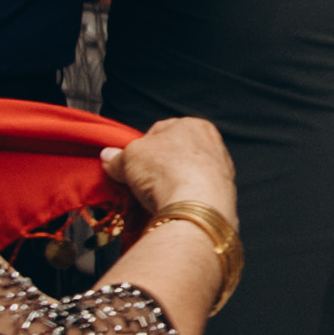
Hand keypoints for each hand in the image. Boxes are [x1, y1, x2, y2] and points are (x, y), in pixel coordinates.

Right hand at [111, 114, 234, 224]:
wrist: (196, 207)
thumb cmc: (166, 170)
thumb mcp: (130, 157)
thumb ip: (118, 157)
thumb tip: (109, 158)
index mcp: (194, 125)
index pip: (161, 130)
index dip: (141, 147)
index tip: (130, 163)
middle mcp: (214, 145)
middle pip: (176, 155)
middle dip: (157, 168)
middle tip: (139, 182)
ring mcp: (222, 173)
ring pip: (188, 176)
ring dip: (171, 186)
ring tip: (154, 200)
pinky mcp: (224, 198)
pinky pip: (196, 196)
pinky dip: (184, 201)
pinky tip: (171, 209)